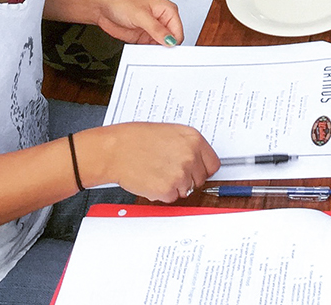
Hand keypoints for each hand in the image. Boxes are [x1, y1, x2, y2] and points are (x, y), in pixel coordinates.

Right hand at [80, 122, 218, 201]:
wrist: (117, 150)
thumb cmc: (138, 139)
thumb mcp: (172, 133)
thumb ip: (189, 145)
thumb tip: (199, 159)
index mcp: (194, 139)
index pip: (213, 164)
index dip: (202, 169)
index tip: (196, 171)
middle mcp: (191, 156)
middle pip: (200, 180)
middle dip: (187, 179)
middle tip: (169, 171)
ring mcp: (180, 174)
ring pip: (185, 190)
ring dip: (174, 186)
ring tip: (158, 172)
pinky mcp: (167, 189)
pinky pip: (171, 198)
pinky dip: (161, 194)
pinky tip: (151, 180)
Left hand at [93, 0, 183, 46]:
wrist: (103, 7)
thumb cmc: (122, 2)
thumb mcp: (141, 16)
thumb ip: (157, 30)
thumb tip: (171, 40)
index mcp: (168, 10)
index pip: (178, 31)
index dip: (174, 42)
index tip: (168, 52)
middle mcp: (162, 20)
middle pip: (171, 39)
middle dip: (166, 48)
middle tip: (160, 56)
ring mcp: (152, 30)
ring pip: (161, 46)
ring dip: (156, 52)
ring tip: (150, 55)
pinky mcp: (142, 38)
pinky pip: (149, 49)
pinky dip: (147, 53)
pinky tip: (143, 55)